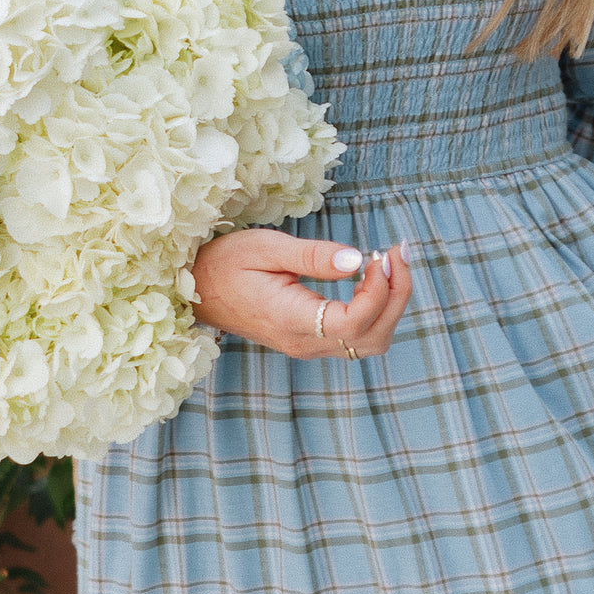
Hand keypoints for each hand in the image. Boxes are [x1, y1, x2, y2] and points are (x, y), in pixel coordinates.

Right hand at [191, 228, 412, 359]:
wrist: (195, 290)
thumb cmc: (225, 262)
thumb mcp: (266, 247)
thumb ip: (313, 256)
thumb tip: (357, 260)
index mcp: (290, 320)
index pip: (353, 322)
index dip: (379, 291)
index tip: (380, 254)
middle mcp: (303, 342)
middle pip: (374, 338)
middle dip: (398, 295)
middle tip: (398, 252)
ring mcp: (307, 346)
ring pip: (371, 342)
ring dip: (391, 304)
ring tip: (389, 262)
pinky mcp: (310, 341)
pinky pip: (357, 337)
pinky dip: (376, 309)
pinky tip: (373, 278)